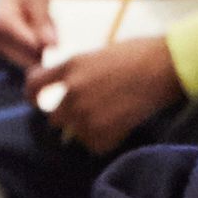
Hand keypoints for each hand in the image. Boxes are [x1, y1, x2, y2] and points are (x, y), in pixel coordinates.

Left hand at [37, 29, 187, 149]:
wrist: (165, 66)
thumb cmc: (138, 53)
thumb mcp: (98, 55)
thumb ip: (78, 72)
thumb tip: (69, 88)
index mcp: (70, 66)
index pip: (33, 85)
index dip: (33, 94)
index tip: (37, 99)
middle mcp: (72, 91)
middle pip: (53, 116)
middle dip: (67, 115)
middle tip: (89, 110)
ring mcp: (86, 113)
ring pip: (74, 132)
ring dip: (86, 128)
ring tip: (108, 117)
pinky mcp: (104, 132)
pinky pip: (93, 145)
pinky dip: (104, 140)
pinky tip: (119, 126)